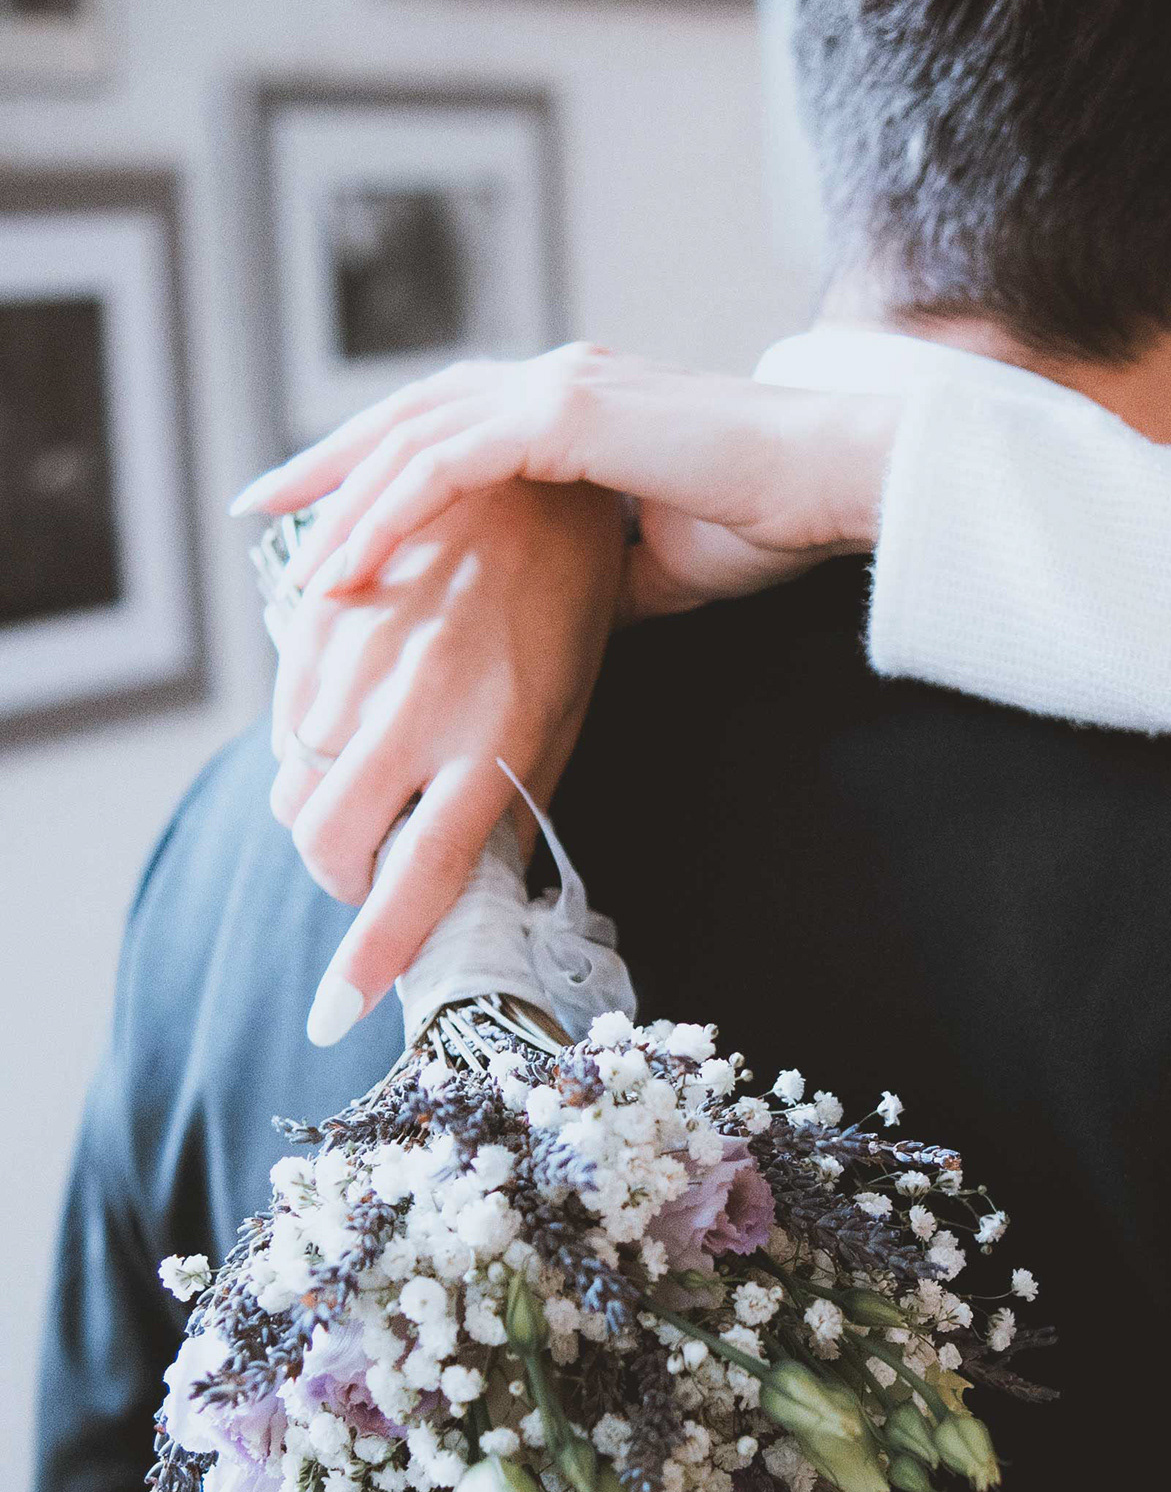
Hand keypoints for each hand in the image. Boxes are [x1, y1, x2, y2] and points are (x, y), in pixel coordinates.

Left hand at [231, 343, 900, 619]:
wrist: (833, 488)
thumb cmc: (766, 521)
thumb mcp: (654, 564)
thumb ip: (593, 578)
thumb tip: (552, 625)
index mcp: (575, 405)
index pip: (452, 426)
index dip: (379, 462)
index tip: (325, 511)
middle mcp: (557, 378)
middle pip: (409, 412)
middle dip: (330, 461)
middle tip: (264, 508)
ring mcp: (559, 387)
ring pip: (413, 436)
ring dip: (342, 498)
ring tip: (289, 554)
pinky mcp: (567, 414)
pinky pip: (445, 465)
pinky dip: (386, 512)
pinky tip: (348, 562)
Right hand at [266, 478, 625, 1042]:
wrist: (529, 479)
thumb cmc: (565, 608)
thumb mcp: (562, 712)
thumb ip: (509, 798)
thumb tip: (466, 885)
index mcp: (493, 742)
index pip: (420, 877)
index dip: (372, 956)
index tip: (337, 1013)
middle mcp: (416, 707)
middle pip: (325, 839)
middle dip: (337, 879)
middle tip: (374, 872)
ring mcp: (359, 661)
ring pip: (294, 781)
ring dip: (324, 810)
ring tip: (378, 785)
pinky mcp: (319, 619)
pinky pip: (285, 715)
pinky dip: (308, 741)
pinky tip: (358, 718)